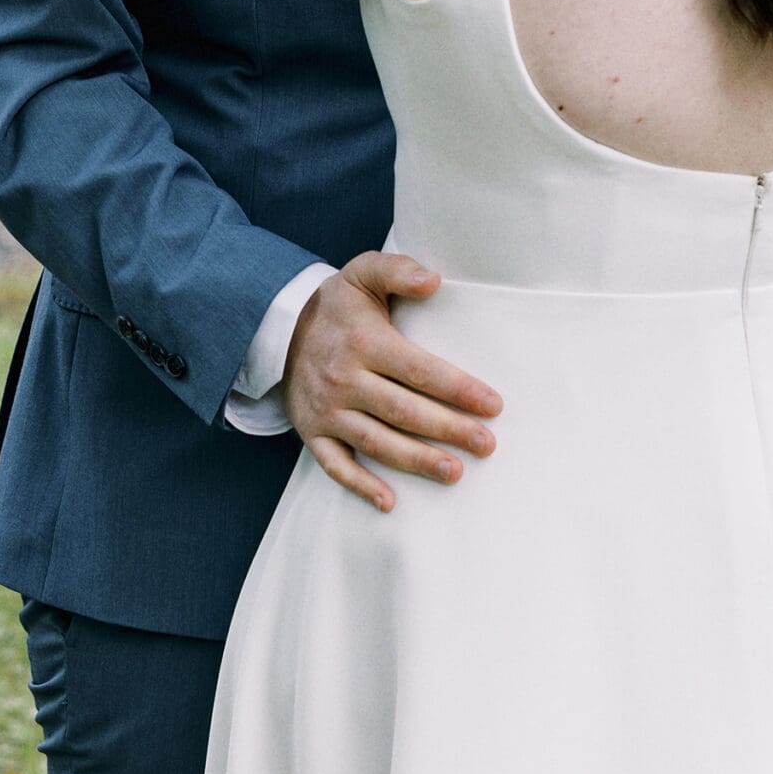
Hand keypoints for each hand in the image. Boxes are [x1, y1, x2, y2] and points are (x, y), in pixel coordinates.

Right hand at [284, 251, 502, 511]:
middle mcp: (344, 379)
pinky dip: (360, 486)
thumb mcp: (363, 273)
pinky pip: (335, 466)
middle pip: (404, 412)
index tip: (493, 404)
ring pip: (376, 442)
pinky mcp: (312, 433)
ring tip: (455, 472)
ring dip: (416, 461)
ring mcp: (327, 410)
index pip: (419, 370)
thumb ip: (399, 271)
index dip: (457, 389)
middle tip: (487, 445)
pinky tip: (389, 502)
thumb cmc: (339, 305)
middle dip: (449, 430)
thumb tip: (435, 280)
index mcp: (364, 341)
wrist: (279, 330)